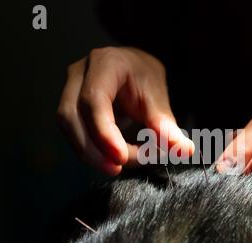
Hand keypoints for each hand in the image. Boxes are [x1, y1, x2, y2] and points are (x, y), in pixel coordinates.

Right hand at [57, 47, 193, 174]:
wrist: (131, 68)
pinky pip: (73, 132)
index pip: (94, 99)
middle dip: (93, 148)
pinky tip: (110, 160)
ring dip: (89, 153)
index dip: (104, 132)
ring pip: (67, 127)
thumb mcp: (158, 95)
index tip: (121, 157)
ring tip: (116, 167)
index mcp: (105, 63)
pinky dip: (90, 150)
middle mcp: (80, 74)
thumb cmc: (144, 77)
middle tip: (118, 168)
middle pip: (71, 115)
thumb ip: (165, 124)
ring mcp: (69, 89)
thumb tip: (184, 151)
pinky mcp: (69, 107)